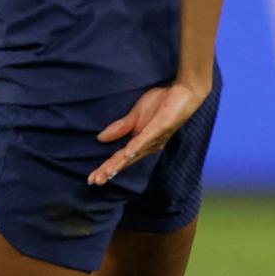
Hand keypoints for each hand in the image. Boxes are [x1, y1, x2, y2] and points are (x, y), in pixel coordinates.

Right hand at [88, 80, 208, 186]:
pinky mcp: (159, 128)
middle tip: (94, 181)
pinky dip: (135, 148)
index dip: (106, 168)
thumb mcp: (135, 116)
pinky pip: (146, 139)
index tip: (91, 179)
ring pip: (133, 154)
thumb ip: (119, 128)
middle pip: (124, 161)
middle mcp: (148, 146)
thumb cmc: (162, 104)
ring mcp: (154, 138)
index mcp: (141, 143)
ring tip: (106, 173)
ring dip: (119, 164)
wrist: (183, 93)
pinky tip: (126, 154)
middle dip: (109, 171)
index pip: (119, 158)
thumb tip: (100, 138)